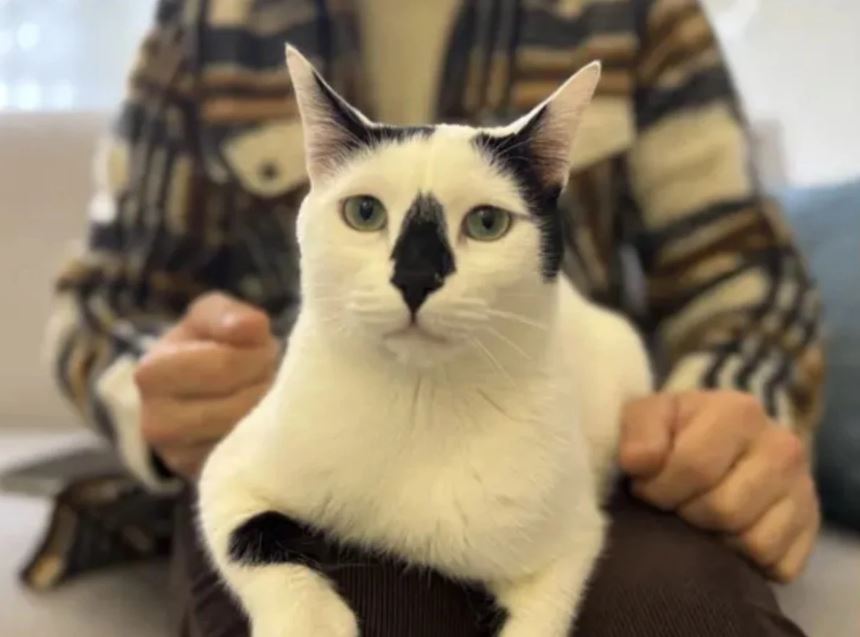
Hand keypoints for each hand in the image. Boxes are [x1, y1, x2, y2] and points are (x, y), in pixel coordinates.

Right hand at [135, 292, 278, 479]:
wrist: (198, 392)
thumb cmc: (208, 346)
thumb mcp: (211, 317)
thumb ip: (227, 315)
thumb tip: (250, 325)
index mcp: (153, 373)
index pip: (223, 366)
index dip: (256, 355)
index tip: (261, 348)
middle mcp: (156, 422)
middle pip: (237, 405)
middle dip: (263, 383)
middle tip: (264, 373)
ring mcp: (177, 458)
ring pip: (246, 435)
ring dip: (266, 411)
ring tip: (259, 394)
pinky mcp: (202, 479)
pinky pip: (247, 461)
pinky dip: (262, 439)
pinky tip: (256, 422)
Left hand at [619, 390, 819, 581]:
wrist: (718, 444)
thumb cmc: (676, 432)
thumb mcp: (649, 417)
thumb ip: (639, 431)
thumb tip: (638, 463)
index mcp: (740, 411)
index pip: (694, 467)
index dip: (657, 487)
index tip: (644, 485)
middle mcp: (782, 447)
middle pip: (724, 509)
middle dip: (683, 513)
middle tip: (672, 503)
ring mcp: (803, 489)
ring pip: (753, 542)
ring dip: (712, 539)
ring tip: (697, 517)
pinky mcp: (811, 528)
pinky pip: (777, 565)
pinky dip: (743, 560)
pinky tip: (724, 534)